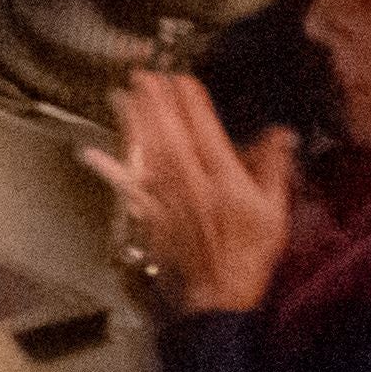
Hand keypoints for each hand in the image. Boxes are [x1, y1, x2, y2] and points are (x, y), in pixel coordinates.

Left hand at [84, 65, 295, 314]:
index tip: (182, 79)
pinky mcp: (148, 215)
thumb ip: (274, 169)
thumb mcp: (274, 212)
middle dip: (155, 103)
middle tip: (143, 75)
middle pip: (169, 135)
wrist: (218, 296)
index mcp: (224, 180)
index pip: (205, 131)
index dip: (192, 103)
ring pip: (146, 154)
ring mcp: (166, 200)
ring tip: (120, 95)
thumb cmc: (249, 255)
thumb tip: (281, 134)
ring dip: (131, 123)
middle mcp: (191, 184)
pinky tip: (89, 153)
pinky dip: (107, 170)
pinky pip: (126, 189)